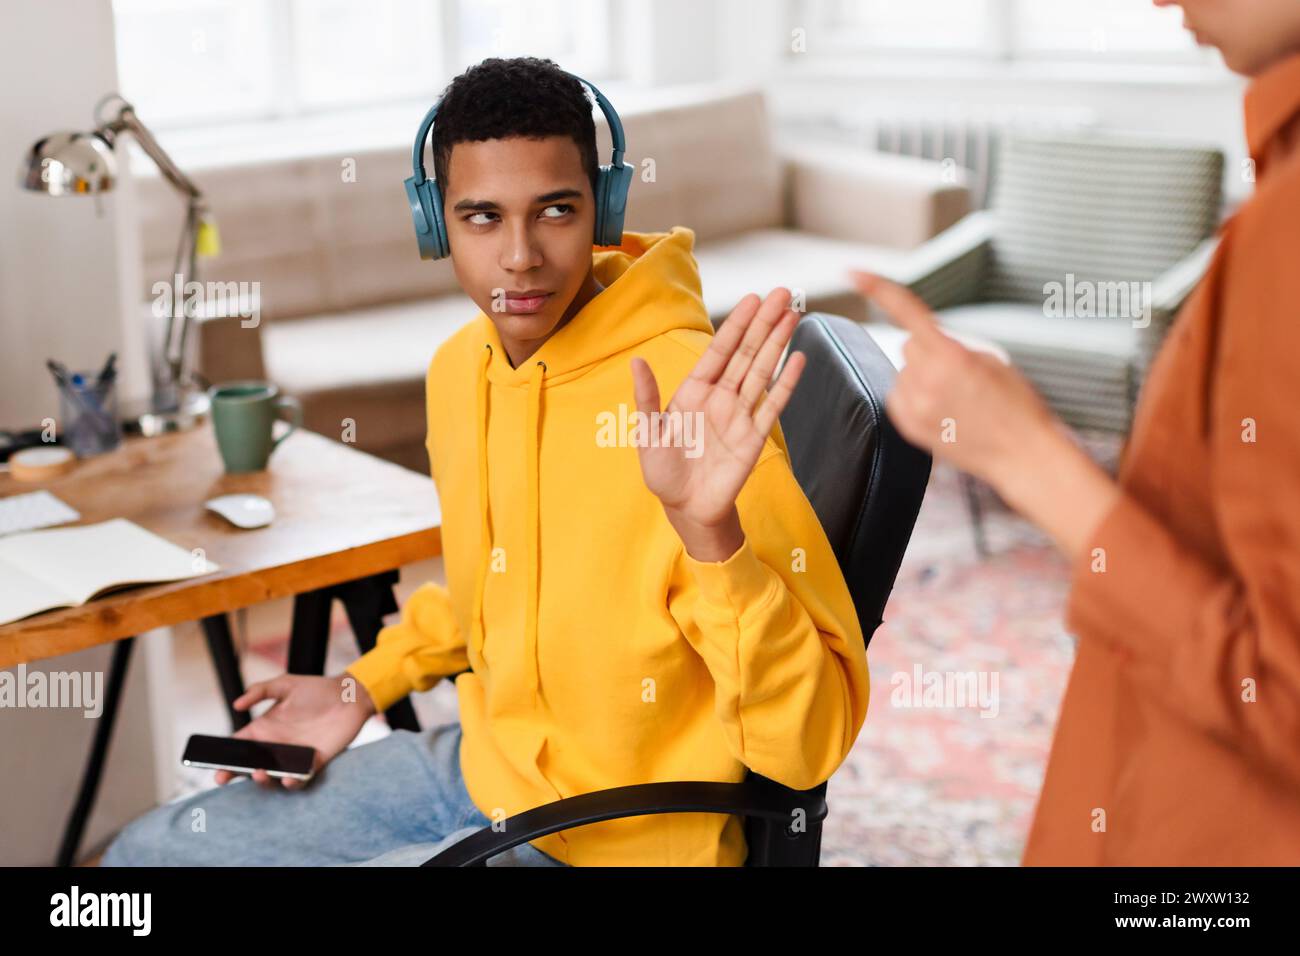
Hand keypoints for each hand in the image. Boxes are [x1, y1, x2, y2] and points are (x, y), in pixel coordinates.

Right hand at [213, 673, 375, 790]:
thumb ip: (260, 691)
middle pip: (251, 766)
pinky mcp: (314, 763)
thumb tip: (236, 704)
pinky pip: (300, 779)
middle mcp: (276, 747)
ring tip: (259, 772)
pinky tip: (287, 777)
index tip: (212, 765)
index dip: (224, 758)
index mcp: (265, 730)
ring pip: (272, 777)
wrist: (348, 696)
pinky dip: (292, 782)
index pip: (239, 748)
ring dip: (263, 780)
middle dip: (236, 774)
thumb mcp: (284, 684)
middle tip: (223, 777)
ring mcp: (294, 757)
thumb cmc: (315, 689)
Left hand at [629, 288, 805, 560]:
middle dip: (765, 322)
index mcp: (694, 391)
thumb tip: (637, 361)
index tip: (752, 298)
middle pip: (747, 353)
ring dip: (779, 343)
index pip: (720, 350)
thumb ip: (647, 398)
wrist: (686, 508)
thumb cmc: (663, 471)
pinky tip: (798, 359)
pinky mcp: (755, 437)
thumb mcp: (648, 434)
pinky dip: (787, 383)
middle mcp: (721, 397)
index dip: (736, 324)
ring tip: (794, 315)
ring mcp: (741, 415)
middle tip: (784, 292)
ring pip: (763, 371)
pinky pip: (774, 405)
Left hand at [850, 269, 1119, 558]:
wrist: (1022, 454)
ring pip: (904, 372)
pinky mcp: (908, 427)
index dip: (878, 289)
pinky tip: (942, 411)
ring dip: (922, 377)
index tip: (853, 271)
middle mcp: (927, 380)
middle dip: (928, 351)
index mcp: (951, 356)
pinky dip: (914, 397)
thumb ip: (952, 345)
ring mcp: (915, 406)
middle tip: (959, 374)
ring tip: (956, 399)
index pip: (907, 312)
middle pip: (909, 345)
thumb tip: (923, 345)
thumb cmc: (1017, 404)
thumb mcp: (991, 360)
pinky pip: (898, 396)